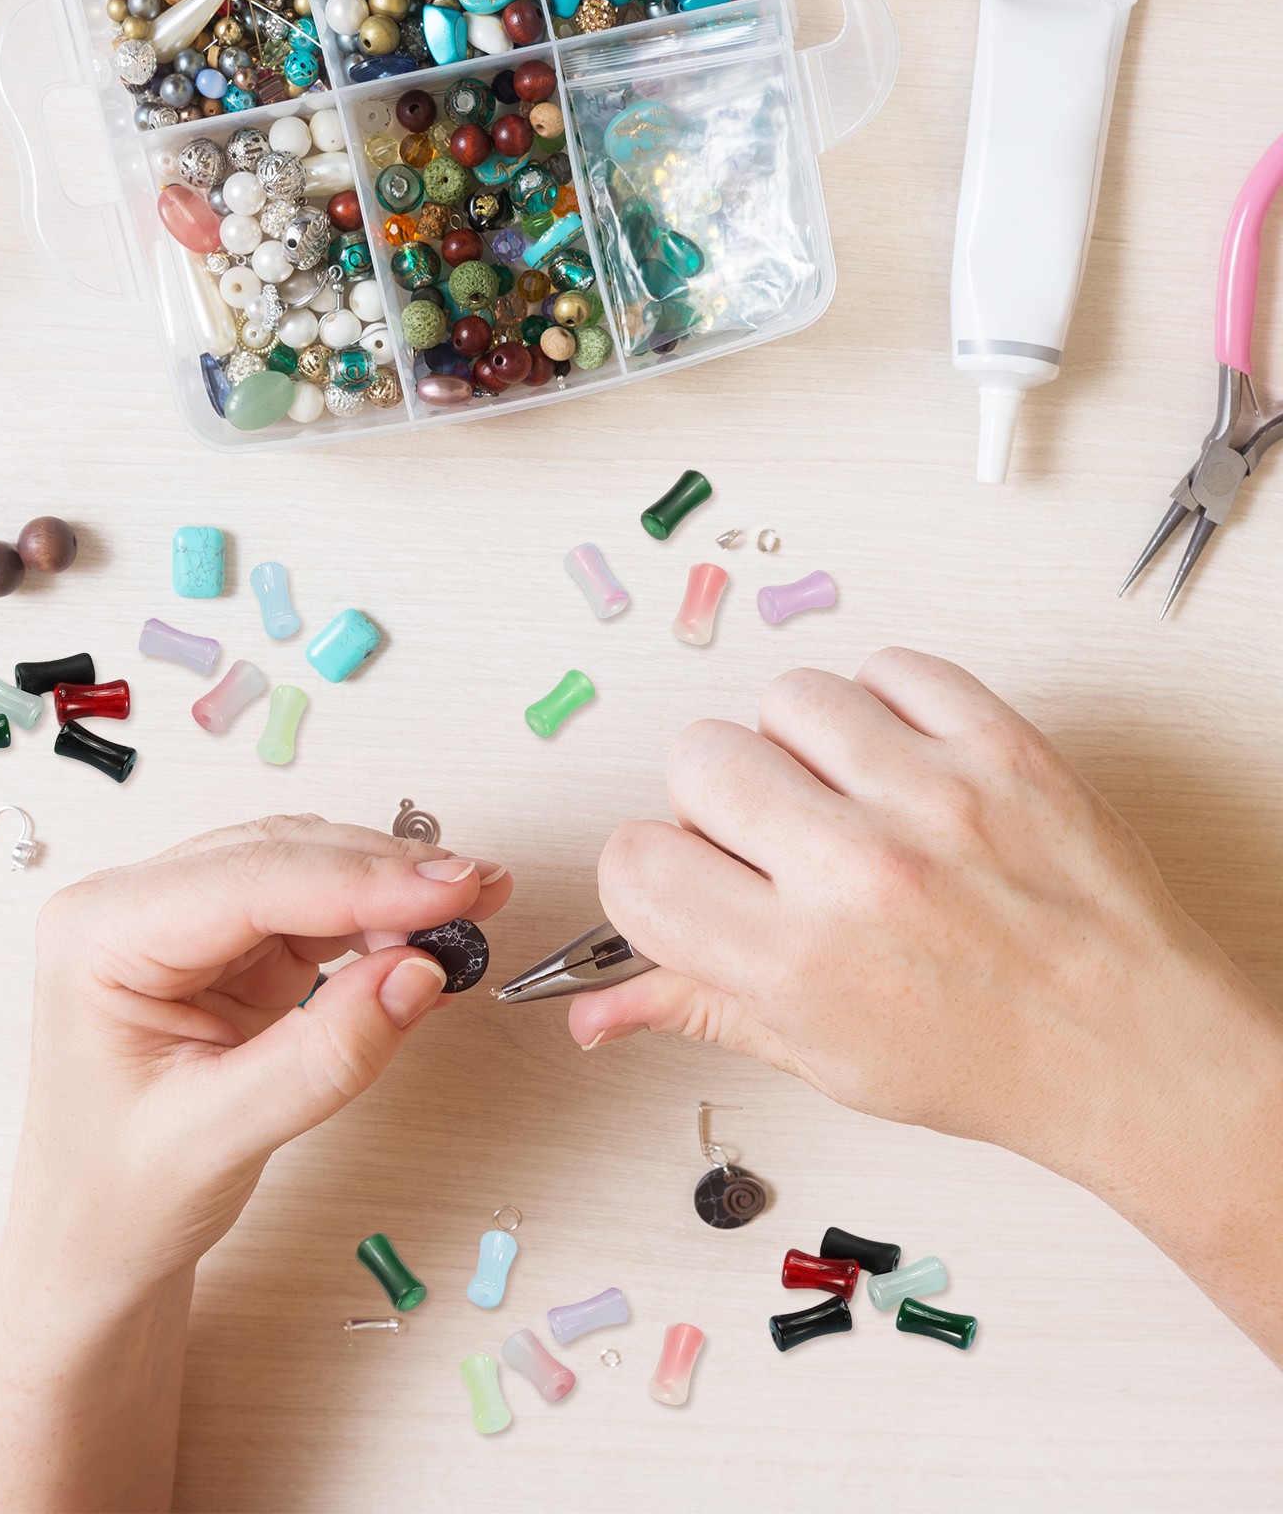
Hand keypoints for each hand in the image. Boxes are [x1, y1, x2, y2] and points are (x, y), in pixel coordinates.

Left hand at [13, 815, 510, 1287]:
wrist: (95, 1250)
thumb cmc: (117, 1198)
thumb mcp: (216, 1138)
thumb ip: (322, 1057)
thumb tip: (417, 976)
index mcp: (100, 935)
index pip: (249, 882)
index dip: (361, 880)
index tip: (451, 887)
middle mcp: (137, 910)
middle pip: (284, 859)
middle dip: (386, 874)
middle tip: (479, 891)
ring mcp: (187, 924)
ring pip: (308, 874)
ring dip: (391, 893)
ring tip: (469, 914)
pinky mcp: (230, 950)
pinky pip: (319, 915)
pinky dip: (379, 926)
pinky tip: (429, 945)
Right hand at [580, 649, 1281, 1194]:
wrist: (1139, 1050)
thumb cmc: (991, 1065)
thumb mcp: (823, 1058)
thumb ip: (697, 1010)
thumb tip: (595, 1012)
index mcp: (798, 962)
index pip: (635, 863)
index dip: (650, 872)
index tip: (688, 883)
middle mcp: (856, 870)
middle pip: (699, 757)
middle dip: (717, 801)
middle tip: (775, 843)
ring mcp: (933, 796)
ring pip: (789, 698)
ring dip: (800, 747)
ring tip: (848, 799)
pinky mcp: (1001, 746)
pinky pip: (891, 668)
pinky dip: (884, 705)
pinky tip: (902, 764)